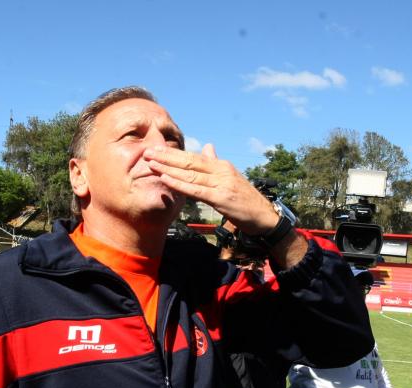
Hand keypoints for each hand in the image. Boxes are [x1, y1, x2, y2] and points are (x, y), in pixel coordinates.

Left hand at [143, 144, 277, 234]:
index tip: (156, 149)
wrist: (264, 217)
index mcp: (222, 166)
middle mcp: (221, 171)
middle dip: (166, 157)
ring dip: (168, 168)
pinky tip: (166, 179)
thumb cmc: (246, 201)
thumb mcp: (230, 179)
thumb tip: (207, 146)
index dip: (173, 153)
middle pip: (189, 162)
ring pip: (190, 174)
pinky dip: (179, 184)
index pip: (193, 157)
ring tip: (151, 164)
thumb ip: (216, 163)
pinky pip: (196, 190)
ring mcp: (222, 184)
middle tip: (147, 152)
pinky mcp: (221, 198)